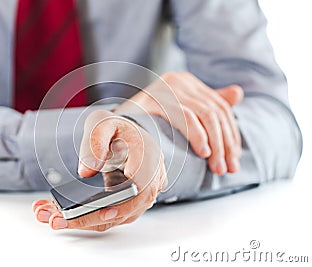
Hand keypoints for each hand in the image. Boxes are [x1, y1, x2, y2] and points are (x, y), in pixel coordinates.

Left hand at [33, 110, 166, 230]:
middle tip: (57, 219)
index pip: (143, 183)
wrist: (124, 136)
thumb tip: (86, 170)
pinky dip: (85, 219)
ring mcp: (141, 196)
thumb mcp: (102, 123)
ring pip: (115, 217)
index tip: (106, 209)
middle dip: (90, 217)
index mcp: (148, 155)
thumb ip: (95, 141)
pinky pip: (110, 217)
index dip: (127, 200)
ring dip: (83, 221)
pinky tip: (60, 216)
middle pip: (126, 208)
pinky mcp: (128, 205)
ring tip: (50, 217)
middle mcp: (150, 180)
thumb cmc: (115, 129)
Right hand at [114, 72, 243, 174]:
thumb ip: (208, 103)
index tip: (233, 159)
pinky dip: (198, 135)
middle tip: (227, 168)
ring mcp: (166, 86)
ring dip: (215, 144)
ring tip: (216, 165)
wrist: (113, 125)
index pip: (220, 107)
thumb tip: (238, 92)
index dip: (231, 135)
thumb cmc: (147, 123)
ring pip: (204, 115)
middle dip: (226, 143)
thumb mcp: (181, 112)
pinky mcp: (155, 98)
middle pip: (215, 112)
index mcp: (187, 82)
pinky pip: (185, 115)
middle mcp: (178, 80)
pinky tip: (203, 151)